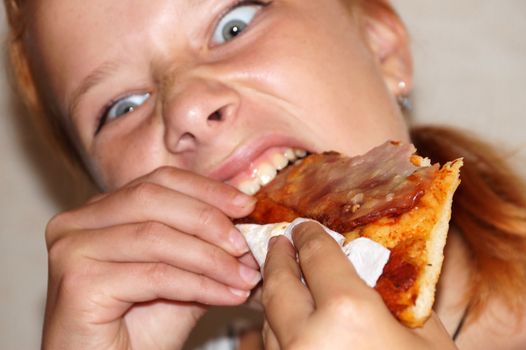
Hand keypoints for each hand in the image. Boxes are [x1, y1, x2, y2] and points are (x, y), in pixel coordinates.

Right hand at [42, 167, 261, 349]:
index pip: (158, 181)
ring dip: (210, 258)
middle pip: (153, 199)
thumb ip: (202, 244)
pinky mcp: (78, 283)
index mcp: (99, 210)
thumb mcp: (180, 273)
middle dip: (209, 220)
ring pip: (156, 237)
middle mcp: (77, 222)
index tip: (246, 205)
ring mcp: (72, 250)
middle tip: (246, 245)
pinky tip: (227, 296)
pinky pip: (154, 275)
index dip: (206, 189)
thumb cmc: (140, 327)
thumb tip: (245, 220)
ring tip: (244, 276)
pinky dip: (199, 284)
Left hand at [261, 222, 456, 349]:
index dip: (310, 236)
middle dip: (278, 256)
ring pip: (268, 318)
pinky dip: (275, 330)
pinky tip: (287, 323)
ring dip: (274, 294)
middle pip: (279, 283)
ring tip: (282, 279)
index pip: (317, 255)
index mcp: (347, 313)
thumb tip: (370, 272)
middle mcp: (306, 338)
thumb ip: (394, 298)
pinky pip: (270, 349)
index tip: (305, 228)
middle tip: (280, 242)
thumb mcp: (425, 337)